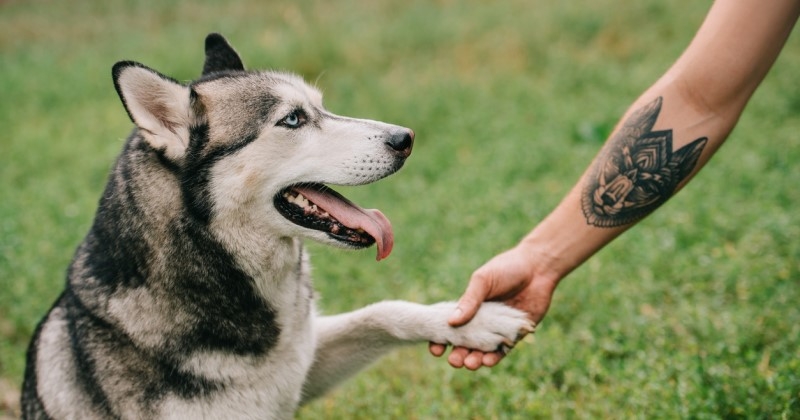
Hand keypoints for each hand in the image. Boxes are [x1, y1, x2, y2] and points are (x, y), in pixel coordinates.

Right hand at [429, 243, 558, 369]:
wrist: (538, 267)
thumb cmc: (506, 268)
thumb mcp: (483, 281)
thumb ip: (469, 301)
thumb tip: (451, 322)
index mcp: (469, 308)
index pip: (451, 328)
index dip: (441, 339)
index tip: (435, 349)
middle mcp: (482, 321)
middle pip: (466, 344)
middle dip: (458, 354)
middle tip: (454, 361)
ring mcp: (498, 329)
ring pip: (483, 351)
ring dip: (475, 359)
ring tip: (470, 363)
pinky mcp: (516, 335)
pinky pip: (503, 350)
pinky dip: (494, 357)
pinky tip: (487, 361)